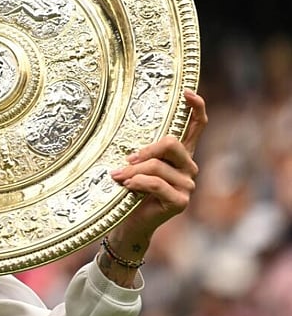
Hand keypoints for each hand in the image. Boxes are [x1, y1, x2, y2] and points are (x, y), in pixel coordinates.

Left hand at [106, 89, 207, 256]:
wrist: (128, 222)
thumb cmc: (130, 190)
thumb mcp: (135, 164)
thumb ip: (141, 151)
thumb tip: (131, 144)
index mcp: (180, 155)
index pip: (197, 127)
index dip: (196, 108)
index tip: (187, 93)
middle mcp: (188, 168)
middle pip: (171, 143)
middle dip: (143, 151)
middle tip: (125, 160)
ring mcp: (187, 185)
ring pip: (157, 166)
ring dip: (132, 171)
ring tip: (118, 177)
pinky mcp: (180, 201)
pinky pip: (154, 183)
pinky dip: (136, 183)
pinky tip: (127, 187)